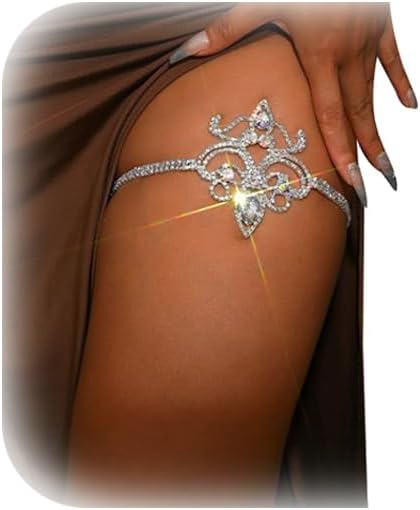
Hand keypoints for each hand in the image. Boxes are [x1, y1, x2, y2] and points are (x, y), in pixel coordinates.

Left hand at [169, 3, 416, 205]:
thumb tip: (187, 53)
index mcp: (320, 53)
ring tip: (386, 164)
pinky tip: (409, 107)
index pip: (331, 115)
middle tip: (373, 186)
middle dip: (366, 153)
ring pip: (374, 96)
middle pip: (358, 115)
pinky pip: (393, 60)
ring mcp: (368, 41)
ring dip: (380, 130)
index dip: (341, 151)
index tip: (351, 182)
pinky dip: (400, 84)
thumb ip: (227, 29)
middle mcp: (349, 54)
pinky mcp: (380, 25)